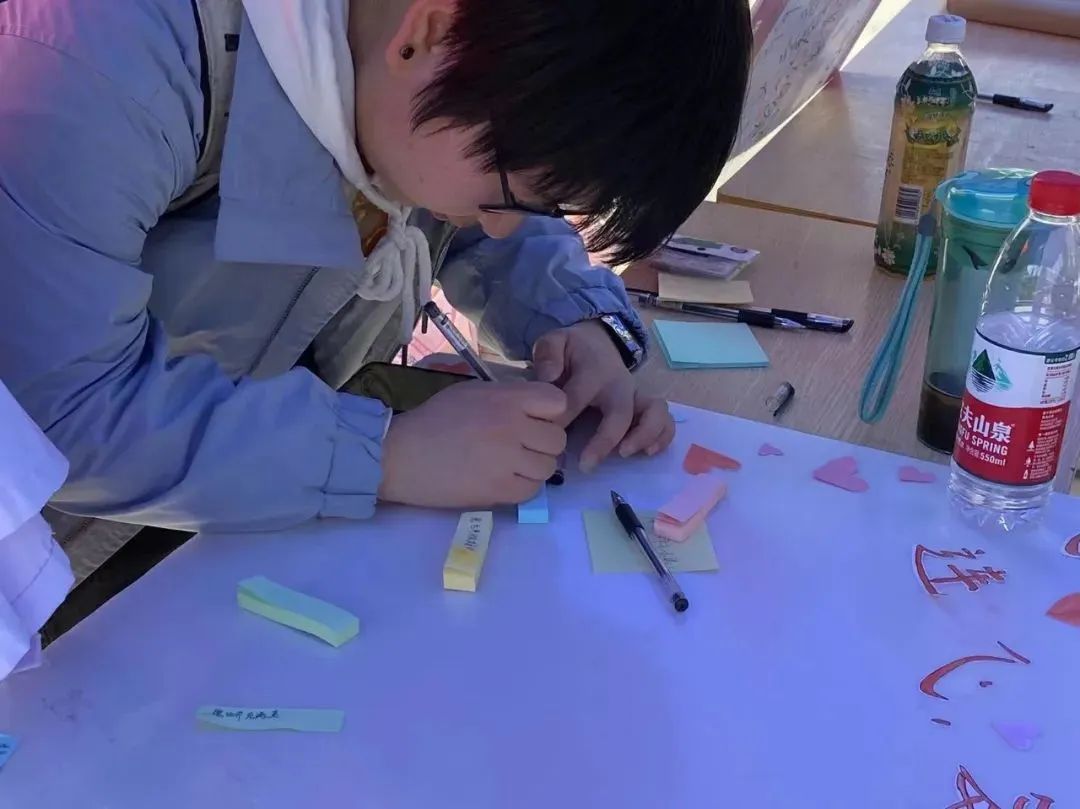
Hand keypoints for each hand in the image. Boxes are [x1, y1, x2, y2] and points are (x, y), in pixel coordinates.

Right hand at [378, 381, 566, 507]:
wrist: (400, 456)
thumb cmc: (434, 420)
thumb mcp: (472, 393)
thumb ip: (508, 396)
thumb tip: (537, 407)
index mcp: (506, 399)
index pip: (557, 402)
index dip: (549, 412)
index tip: (534, 419)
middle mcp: (512, 427)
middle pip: (557, 438)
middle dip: (543, 442)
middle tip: (521, 445)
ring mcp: (508, 460)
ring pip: (548, 467)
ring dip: (534, 466)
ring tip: (511, 464)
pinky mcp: (499, 489)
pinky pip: (532, 490)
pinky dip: (523, 486)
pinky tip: (504, 478)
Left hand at [533, 320, 674, 471]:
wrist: (599, 343)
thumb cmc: (573, 351)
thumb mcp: (555, 342)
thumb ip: (548, 355)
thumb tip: (548, 377)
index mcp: (594, 372)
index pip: (578, 397)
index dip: (563, 418)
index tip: (549, 438)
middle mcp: (620, 384)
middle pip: (621, 412)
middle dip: (605, 440)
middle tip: (586, 465)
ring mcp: (637, 395)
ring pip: (655, 412)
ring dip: (644, 436)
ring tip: (624, 454)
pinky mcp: (648, 405)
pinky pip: (665, 420)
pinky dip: (663, 437)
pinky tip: (648, 453)